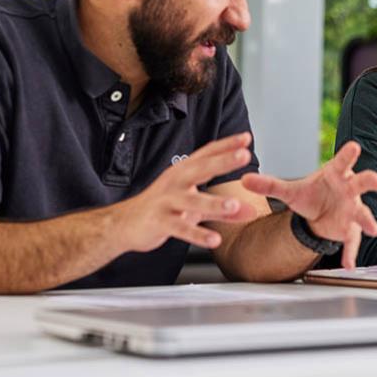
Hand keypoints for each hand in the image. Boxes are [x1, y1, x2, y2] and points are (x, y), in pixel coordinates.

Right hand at [118, 133, 258, 251]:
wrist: (124, 224)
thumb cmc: (162, 209)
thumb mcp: (195, 208)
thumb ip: (224, 209)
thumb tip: (253, 211)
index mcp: (183, 172)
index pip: (207, 154)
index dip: (226, 145)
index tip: (247, 137)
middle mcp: (175, 182)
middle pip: (201, 169)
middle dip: (222, 161)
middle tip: (244, 155)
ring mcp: (166, 201)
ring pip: (191, 201)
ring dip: (213, 203)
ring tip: (234, 205)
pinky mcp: (159, 222)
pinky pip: (180, 228)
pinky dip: (197, 234)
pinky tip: (214, 240)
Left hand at [241, 141, 376, 267]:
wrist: (320, 213)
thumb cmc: (313, 194)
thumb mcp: (290, 191)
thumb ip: (269, 185)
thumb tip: (244, 179)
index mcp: (335, 174)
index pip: (343, 161)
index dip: (349, 154)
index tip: (354, 147)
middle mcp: (348, 190)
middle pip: (362, 182)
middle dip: (369, 181)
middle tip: (376, 181)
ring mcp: (352, 210)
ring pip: (362, 213)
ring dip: (367, 220)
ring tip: (372, 229)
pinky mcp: (349, 229)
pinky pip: (351, 242)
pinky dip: (349, 253)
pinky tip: (348, 264)